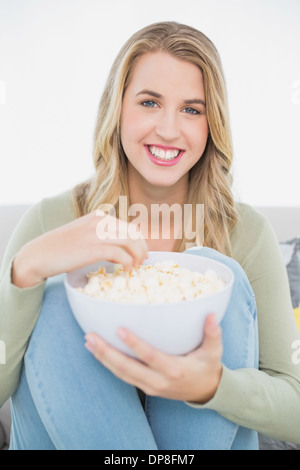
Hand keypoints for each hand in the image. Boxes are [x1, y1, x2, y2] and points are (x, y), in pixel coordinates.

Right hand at [12, 211, 147, 287]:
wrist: (40, 254)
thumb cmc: (61, 248)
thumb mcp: (84, 234)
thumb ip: (102, 237)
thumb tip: (122, 250)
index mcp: (99, 216)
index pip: (128, 226)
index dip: (139, 241)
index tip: (141, 253)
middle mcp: (100, 221)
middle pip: (133, 233)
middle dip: (141, 248)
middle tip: (142, 261)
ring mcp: (96, 234)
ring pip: (130, 241)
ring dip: (137, 256)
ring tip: (135, 267)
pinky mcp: (93, 248)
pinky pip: (120, 254)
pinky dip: (127, 262)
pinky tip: (125, 270)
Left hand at [85, 313, 222, 402]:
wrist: (206, 392)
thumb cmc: (208, 367)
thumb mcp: (214, 352)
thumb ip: (213, 333)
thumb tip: (212, 315)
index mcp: (174, 370)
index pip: (150, 356)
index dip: (134, 344)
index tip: (119, 330)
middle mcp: (159, 381)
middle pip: (127, 368)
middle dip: (107, 353)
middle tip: (91, 337)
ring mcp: (150, 387)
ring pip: (121, 373)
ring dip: (103, 358)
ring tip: (89, 342)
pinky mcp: (145, 388)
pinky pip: (123, 376)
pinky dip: (109, 365)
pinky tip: (98, 353)